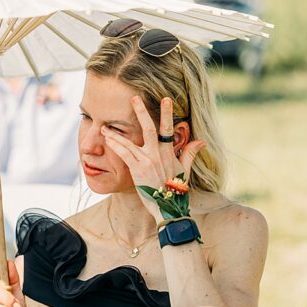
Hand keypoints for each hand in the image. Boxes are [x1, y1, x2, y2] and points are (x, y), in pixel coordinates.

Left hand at [101, 96, 206, 219]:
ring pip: (130, 141)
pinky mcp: (137, 170)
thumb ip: (190, 153)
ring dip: (116, 132)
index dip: (167, 113)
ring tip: (105, 124)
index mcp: (169, 152)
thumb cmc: (176, 190)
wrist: (168, 208)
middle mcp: (158, 154)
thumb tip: (201, 141)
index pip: (168, 129)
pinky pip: (124, 154)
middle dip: (141, 112)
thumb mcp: (184, 170)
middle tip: (134, 98)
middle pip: (149, 128)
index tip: (165, 99)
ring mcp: (147, 161)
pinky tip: (106, 139)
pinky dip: (115, 145)